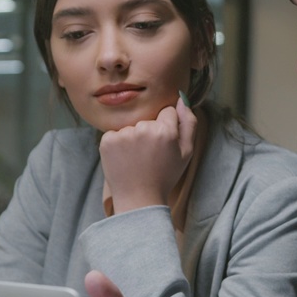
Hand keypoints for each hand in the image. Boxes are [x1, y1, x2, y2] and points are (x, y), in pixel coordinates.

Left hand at [99, 96, 197, 211]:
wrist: (139, 199)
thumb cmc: (165, 176)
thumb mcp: (187, 152)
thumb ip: (189, 122)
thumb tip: (183, 98)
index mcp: (165, 131)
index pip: (167, 111)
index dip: (167, 127)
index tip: (163, 144)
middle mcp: (144, 129)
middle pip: (148, 118)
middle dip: (150, 131)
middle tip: (150, 155)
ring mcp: (123, 134)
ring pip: (131, 126)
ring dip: (133, 138)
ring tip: (137, 159)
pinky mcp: (107, 141)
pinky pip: (115, 134)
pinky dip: (118, 145)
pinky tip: (124, 160)